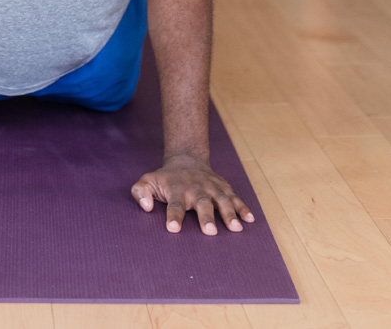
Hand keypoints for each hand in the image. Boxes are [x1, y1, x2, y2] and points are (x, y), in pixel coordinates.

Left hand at [131, 153, 254, 234]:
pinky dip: (243, 208)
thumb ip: (140, 192)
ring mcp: (211, 187)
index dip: (173, 216)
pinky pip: (235, 197)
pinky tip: (250, 219)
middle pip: (201, 203)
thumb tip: (146, 206)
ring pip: (221, 200)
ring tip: (236, 228)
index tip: (173, 228)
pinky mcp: (224, 188)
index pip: (174, 204)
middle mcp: (196, 188)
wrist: (186, 159)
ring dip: (229, 213)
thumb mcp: (148, 181)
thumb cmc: (166, 178)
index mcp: (176, 189)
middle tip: (209, 231)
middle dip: (206, 216)